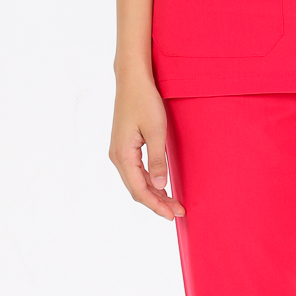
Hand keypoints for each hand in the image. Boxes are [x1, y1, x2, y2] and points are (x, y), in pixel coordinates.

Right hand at [109, 69, 184, 219]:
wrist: (132, 80)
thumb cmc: (144, 101)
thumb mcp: (156, 130)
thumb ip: (157, 160)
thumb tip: (159, 186)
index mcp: (122, 155)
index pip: (139, 189)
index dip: (156, 205)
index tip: (172, 215)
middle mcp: (117, 157)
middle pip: (137, 189)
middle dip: (157, 203)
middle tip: (178, 212)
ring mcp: (119, 152)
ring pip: (136, 182)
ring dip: (154, 194)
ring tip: (173, 204)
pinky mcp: (125, 147)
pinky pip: (136, 172)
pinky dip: (149, 182)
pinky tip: (162, 187)